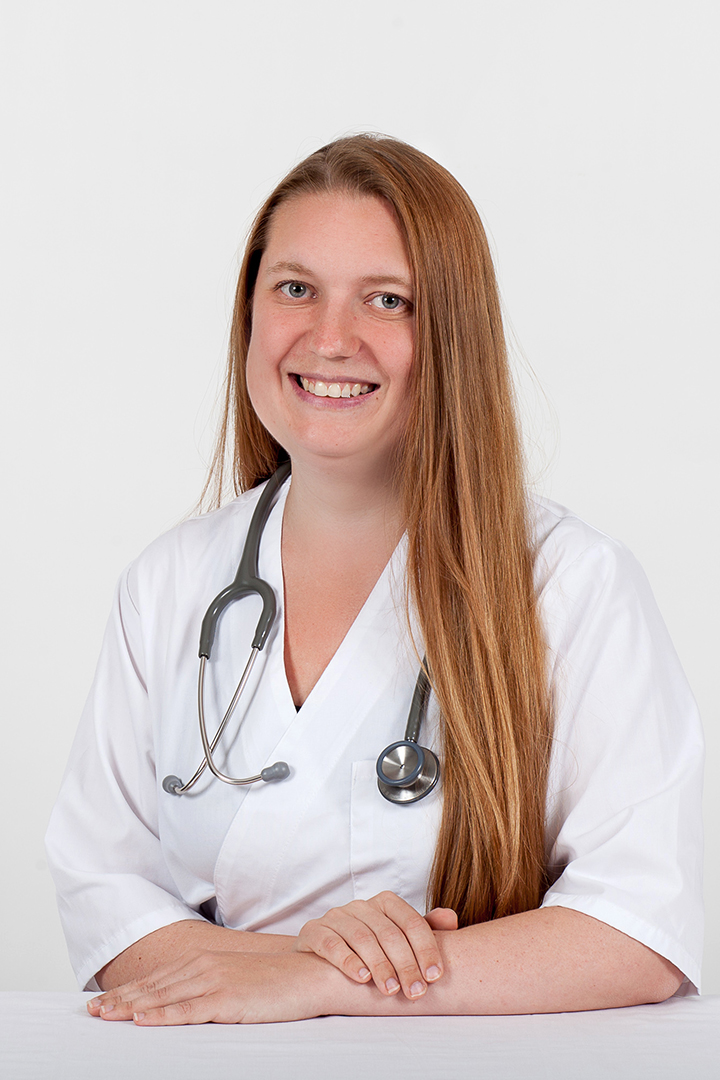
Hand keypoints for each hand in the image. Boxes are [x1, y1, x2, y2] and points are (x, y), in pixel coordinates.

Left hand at [87, 950, 329, 1024]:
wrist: (309, 974)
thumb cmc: (275, 980)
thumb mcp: (234, 979)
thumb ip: (208, 985)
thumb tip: (183, 999)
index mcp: (204, 960)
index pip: (157, 979)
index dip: (127, 991)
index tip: (101, 1001)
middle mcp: (203, 966)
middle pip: (152, 987)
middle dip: (119, 1000)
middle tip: (90, 1011)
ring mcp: (213, 981)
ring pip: (162, 997)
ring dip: (130, 1008)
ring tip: (104, 1016)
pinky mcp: (226, 999)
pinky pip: (187, 1010)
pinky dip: (162, 1015)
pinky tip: (142, 1021)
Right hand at [295, 891, 457, 999]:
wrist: (320, 956)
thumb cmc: (368, 949)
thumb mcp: (397, 939)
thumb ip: (424, 930)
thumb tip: (451, 918)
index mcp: (385, 903)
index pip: (411, 922)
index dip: (426, 948)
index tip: (435, 976)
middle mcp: (361, 906)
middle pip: (389, 933)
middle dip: (405, 964)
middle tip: (416, 992)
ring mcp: (336, 916)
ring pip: (362, 937)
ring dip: (380, 965)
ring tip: (392, 990)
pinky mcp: (313, 931)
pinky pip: (331, 942)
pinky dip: (348, 960)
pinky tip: (361, 978)